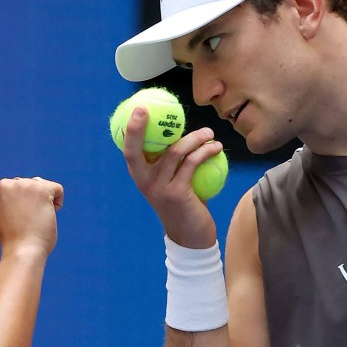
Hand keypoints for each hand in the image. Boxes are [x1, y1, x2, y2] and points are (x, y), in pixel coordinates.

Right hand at [0, 177, 62, 255]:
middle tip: (25, 223)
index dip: (19, 207)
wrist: (22, 251)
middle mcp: (4, 184)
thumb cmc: (16, 241)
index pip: (14, 190)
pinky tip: (46, 216)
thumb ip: (11, 202)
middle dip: (31, 203)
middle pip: (28, 186)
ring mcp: (22, 184)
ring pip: (42, 187)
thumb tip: (29, 196)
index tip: (14, 222)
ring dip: (42, 203)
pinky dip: (57, 204)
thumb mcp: (5, 217)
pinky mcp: (40, 188)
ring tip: (33, 220)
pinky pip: (58, 189)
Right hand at [122, 106, 220, 247]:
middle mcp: (144, 182)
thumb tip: (182, 134)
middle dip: (137, 127)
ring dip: (195, 137)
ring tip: (209, 132)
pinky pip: (192, 163)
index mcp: (140, 178)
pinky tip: (216, 147)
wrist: (191, 237)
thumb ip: (171, 165)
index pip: (129, 151)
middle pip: (136, 150)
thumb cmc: (183, 205)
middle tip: (148, 108)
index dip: (130, 129)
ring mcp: (159, 188)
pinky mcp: (177, 193)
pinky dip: (206, 151)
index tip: (138, 109)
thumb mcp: (171, 184)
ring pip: (175, 151)